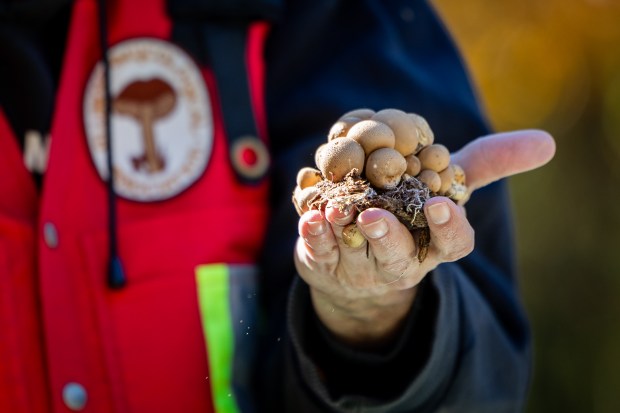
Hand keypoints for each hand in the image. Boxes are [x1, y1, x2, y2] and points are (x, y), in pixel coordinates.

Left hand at [294, 130, 554, 347]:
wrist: (359, 256)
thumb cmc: (410, 211)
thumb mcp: (446, 185)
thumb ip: (485, 164)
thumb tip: (546, 142)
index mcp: (433, 243)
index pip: (451, 245)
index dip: (448, 229)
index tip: (441, 206)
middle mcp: (398, 259)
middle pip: (395, 253)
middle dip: (387, 236)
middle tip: (375, 216)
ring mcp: (359, 265)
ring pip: (352, 249)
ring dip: (342, 229)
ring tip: (334, 209)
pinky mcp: (326, 262)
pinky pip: (319, 251)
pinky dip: (313, 234)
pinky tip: (309, 216)